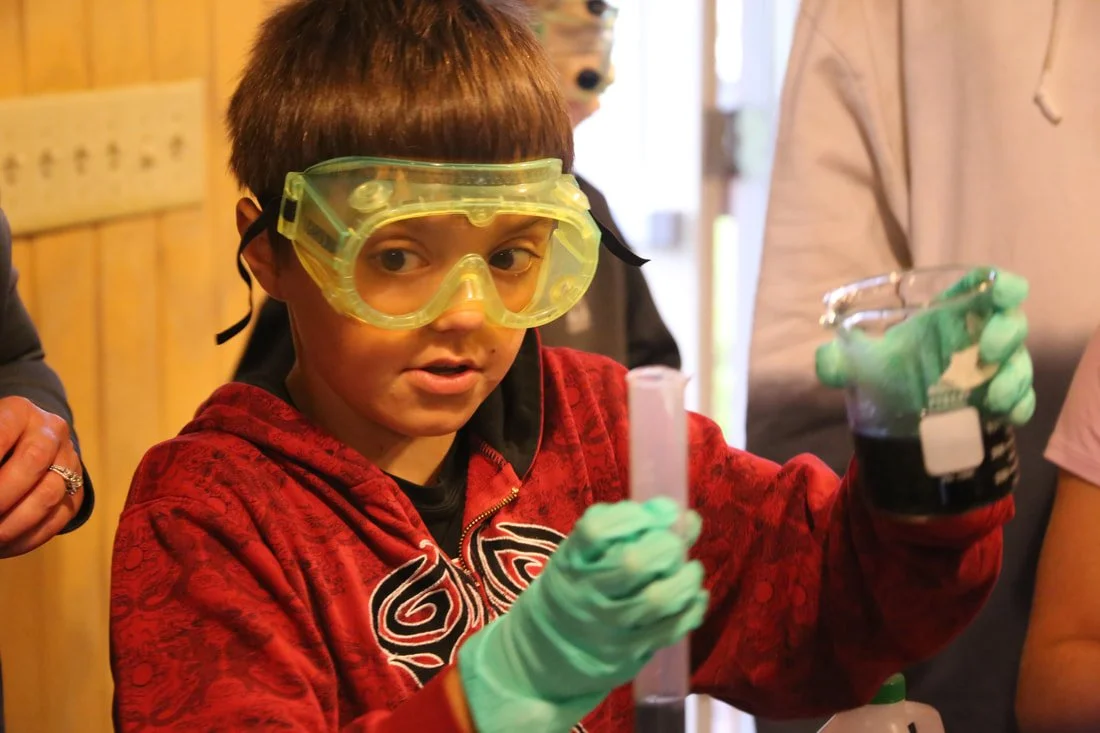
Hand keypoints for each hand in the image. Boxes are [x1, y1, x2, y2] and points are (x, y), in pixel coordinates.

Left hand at [0, 396, 82, 556]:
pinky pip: (58, 519)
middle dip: (1, 496)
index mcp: (20, 411)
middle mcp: (52, 431)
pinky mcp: (77, 491)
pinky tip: (3, 546)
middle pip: (33, 461)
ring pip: (48, 495)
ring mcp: (70, 461)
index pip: (3, 432)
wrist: (24, 444)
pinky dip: (27, 539)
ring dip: (12, 524)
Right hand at [458, 498, 708, 731]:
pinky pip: (670, 630)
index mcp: (571, 560)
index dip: (631, 516)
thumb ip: (632, 529)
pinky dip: (692, 609)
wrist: (543, 651)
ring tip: (690, 570)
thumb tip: (684, 517)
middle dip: (666, 546)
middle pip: (633, 563)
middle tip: (675, 546)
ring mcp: (606, 627)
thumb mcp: (585, 556)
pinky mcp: (626, 654)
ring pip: (657, 599)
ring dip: (686, 579)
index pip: (596, 530)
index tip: (651, 514)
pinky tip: (695, 597)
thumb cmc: (576, 588)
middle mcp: (585, 592)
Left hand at [816, 269, 1035, 424]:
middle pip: (1010, 323)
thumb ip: (840, 361)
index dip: (1001, 285)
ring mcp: (991, 370)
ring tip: (994, 397)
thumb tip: (823, 361)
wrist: (894, 414)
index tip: (1003, 291)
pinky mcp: (997, 401)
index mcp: (947, 316)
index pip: (982, 287)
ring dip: (1014, 377)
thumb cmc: (886, 374)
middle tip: (987, 351)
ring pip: (1020, 363)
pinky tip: (1007, 415)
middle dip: (1008, 333)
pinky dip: (1020, 406)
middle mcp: (976, 337)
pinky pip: (1021, 400)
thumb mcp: (860, 365)